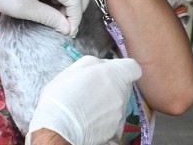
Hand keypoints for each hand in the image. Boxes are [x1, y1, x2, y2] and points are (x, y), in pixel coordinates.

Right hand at [26, 56, 141, 144]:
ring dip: (108, 102)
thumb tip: (103, 66)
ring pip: (119, 103)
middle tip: (92, 88)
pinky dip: (105, 118)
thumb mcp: (74, 68)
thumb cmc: (63, 95)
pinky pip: (114, 119)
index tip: (111, 72)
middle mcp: (122, 94)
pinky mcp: (116, 130)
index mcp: (114, 75)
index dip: (123, 69)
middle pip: (124, 86)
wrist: (59, 129)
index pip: (133, 68)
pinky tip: (89, 118)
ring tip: (87, 105)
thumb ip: (95, 63)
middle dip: (111, 85)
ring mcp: (120, 114)